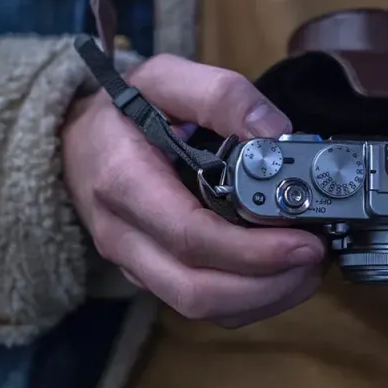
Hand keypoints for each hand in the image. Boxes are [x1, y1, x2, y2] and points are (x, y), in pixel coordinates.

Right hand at [62, 54, 325, 326]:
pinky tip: (281, 273)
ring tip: (308, 267)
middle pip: (197, 291)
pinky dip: (248, 300)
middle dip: (268, 285)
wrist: (72, 141)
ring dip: (264, 299)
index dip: (254, 250)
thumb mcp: (162, 77)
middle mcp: (123, 236)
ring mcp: (134, 264)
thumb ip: (219, 94)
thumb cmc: (119, 109)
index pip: (191, 236)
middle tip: (316, 257)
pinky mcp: (149, 277)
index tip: (305, 240)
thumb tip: (276, 133)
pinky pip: (201, 306)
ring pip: (202, 310)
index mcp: (124, 183)